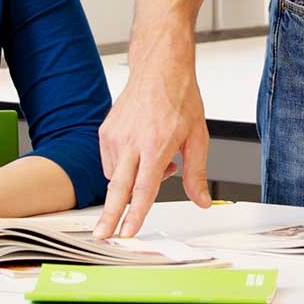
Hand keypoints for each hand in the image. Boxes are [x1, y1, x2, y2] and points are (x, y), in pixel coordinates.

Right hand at [93, 57, 210, 238]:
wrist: (159, 68)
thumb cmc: (180, 98)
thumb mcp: (198, 137)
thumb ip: (197, 174)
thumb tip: (202, 201)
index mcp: (155, 145)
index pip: (144, 188)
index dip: (136, 214)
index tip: (127, 232)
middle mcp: (131, 141)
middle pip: (117, 188)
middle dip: (109, 216)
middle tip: (101, 235)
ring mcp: (115, 136)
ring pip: (116, 176)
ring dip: (131, 181)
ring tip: (154, 160)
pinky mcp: (105, 131)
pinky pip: (109, 162)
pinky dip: (123, 166)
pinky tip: (140, 151)